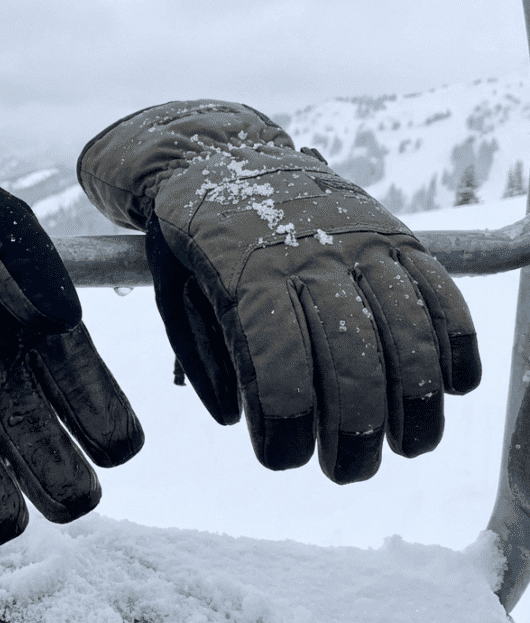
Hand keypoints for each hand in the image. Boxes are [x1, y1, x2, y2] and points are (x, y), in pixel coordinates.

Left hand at [79, 100, 479, 482]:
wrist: (220, 152)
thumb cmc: (190, 237)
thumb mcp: (168, 290)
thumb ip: (200, 355)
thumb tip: (239, 419)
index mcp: (245, 273)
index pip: (278, 361)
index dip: (287, 421)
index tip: (284, 459)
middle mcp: (309, 256)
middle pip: (350, 354)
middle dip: (356, 428)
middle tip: (349, 470)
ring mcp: (357, 240)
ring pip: (405, 325)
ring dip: (417, 397)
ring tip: (411, 445)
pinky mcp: (389, 230)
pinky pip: (435, 286)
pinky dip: (454, 336)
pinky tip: (454, 385)